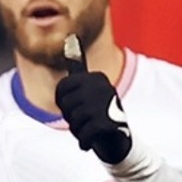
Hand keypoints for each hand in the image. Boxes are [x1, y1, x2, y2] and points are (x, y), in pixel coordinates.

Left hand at [56, 34, 131, 164]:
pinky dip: (84, 142)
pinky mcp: (110, 123)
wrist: (120, 142)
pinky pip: (85, 133)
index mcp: (96, 78)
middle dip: (71, 119)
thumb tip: (70, 39)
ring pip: (74, 120)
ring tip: (90, 131)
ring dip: (79, 131)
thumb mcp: (88, 91)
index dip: (62, 103)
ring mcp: (107, 104)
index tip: (71, 108)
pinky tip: (89, 143)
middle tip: (84, 122)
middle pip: (67, 105)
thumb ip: (78, 70)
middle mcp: (102, 87)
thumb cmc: (98, 117)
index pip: (62, 88)